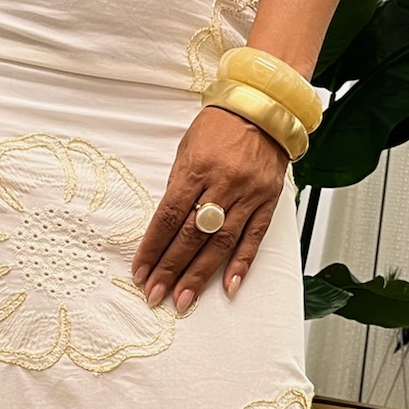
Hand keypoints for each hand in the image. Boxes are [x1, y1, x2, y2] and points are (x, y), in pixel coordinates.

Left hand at [132, 106, 288, 310]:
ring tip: (183, 299)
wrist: (262, 109)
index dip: (153, 248)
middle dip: (171, 269)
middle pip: (192, 235)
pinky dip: (240, 264)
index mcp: (196, 170)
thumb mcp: (187, 150)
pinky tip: (227, 286)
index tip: (140, 272)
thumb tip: (165, 227)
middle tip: (156, 294)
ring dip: (200, 274)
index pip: (168, 217)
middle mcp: (223, 185)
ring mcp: (248, 195)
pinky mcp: (268, 201)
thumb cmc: (220, 126)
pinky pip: (253, 238)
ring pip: (220, 243)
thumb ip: (178, 187)